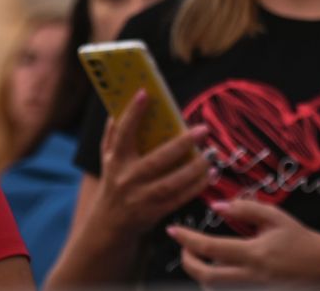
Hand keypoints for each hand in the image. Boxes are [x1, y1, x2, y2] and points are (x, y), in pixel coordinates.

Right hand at [91, 90, 211, 235]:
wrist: (107, 226)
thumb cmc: (114, 182)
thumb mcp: (107, 159)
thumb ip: (113, 134)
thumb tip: (118, 106)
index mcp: (116, 161)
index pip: (123, 134)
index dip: (133, 114)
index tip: (145, 92)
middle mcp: (127, 179)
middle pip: (156, 161)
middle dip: (181, 145)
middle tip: (203, 129)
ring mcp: (140, 198)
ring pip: (171, 183)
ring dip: (195, 169)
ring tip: (211, 154)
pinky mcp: (153, 212)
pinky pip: (179, 199)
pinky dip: (197, 186)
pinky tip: (212, 174)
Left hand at [168, 199, 319, 286]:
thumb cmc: (301, 240)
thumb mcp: (277, 218)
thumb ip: (246, 209)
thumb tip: (218, 206)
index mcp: (254, 253)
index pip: (209, 247)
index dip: (187, 239)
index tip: (173, 229)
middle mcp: (248, 276)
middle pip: (204, 276)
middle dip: (187, 262)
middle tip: (184, 247)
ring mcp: (250, 288)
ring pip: (212, 286)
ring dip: (202, 271)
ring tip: (204, 254)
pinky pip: (226, 288)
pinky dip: (217, 278)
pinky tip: (223, 264)